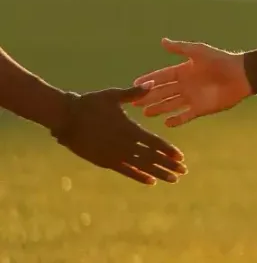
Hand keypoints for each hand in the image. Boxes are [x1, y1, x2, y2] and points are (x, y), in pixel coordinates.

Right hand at [50, 85, 186, 184]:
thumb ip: (134, 93)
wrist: (65, 116)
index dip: (168, 150)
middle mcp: (124, 144)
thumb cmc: (90, 103)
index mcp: (129, 128)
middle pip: (151, 157)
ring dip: (158, 173)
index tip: (181, 157)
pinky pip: (125, 171)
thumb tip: (151, 83)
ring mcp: (113, 154)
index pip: (154, 142)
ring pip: (141, 166)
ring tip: (173, 179)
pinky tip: (150, 181)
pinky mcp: (103, 160)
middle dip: (168, 164)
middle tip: (184, 171)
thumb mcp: (114, 96)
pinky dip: (138, 176)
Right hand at [131, 38, 251, 126]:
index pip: (162, 77)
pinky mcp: (201, 108)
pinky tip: (166, 123)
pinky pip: (185, 116)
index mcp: (184, 71)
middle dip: (149, 97)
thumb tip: (162, 40)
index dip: (149, 80)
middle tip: (133, 103)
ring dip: (159, 108)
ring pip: (171, 104)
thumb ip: (180, 48)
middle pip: (163, 92)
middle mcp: (186, 85)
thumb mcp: (198, 52)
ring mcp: (193, 97)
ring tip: (145, 113)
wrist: (241, 75)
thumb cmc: (221, 60)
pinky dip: (176, 120)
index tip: (133, 84)